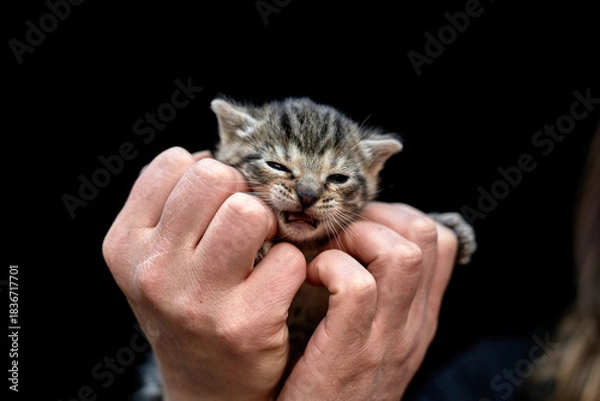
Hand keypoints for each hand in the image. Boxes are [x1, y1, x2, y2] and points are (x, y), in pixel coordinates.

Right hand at [102, 147, 305, 400]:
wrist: (206, 386)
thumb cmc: (188, 306)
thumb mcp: (157, 257)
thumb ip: (172, 204)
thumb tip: (213, 154)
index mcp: (126, 244)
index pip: (175, 163)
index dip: (209, 174)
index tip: (217, 204)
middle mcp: (153, 270)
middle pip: (215, 176)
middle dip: (241, 190)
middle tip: (246, 223)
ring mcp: (197, 299)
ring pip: (250, 210)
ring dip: (268, 224)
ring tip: (262, 249)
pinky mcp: (245, 323)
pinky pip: (288, 256)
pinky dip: (293, 264)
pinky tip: (278, 284)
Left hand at [278, 202, 457, 399]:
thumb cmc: (332, 382)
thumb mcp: (372, 338)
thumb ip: (378, 296)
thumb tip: (361, 243)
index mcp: (419, 315)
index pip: (439, 239)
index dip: (399, 216)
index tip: (361, 227)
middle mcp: (413, 324)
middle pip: (425, 234)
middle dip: (378, 217)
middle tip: (340, 235)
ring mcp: (387, 340)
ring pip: (401, 253)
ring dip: (356, 238)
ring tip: (326, 255)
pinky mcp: (351, 355)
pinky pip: (356, 286)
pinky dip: (330, 268)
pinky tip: (309, 278)